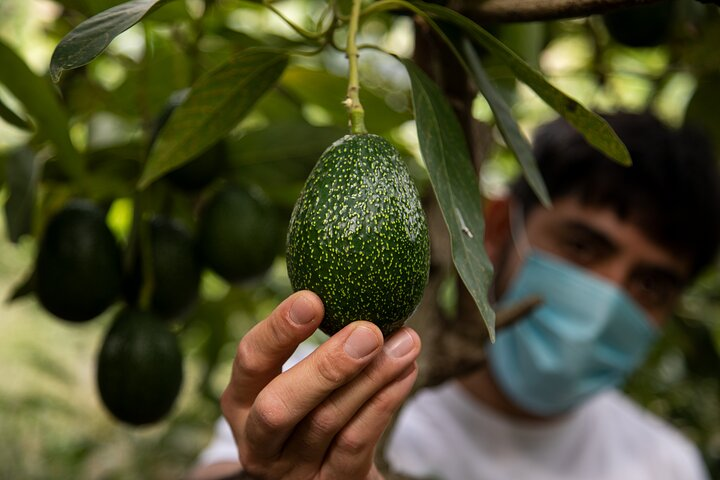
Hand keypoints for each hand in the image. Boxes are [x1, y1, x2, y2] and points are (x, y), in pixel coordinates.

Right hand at [220, 290, 420, 479]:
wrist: (323, 474)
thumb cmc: (311, 407)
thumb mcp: (293, 379)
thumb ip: (315, 340)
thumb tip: (359, 275)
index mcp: (240, 400)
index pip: (250, 361)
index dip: (278, 330)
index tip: (312, 298)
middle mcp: (258, 440)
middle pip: (280, 406)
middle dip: (326, 366)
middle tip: (368, 331)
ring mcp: (292, 469)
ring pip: (328, 422)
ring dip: (371, 379)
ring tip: (406, 343)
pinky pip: (357, 445)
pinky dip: (384, 405)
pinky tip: (406, 373)